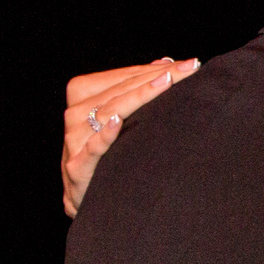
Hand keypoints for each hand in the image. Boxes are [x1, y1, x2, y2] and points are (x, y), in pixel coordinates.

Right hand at [62, 57, 201, 215]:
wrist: (90, 199)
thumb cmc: (110, 154)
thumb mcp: (123, 120)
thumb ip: (136, 91)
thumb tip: (163, 64)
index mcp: (83, 96)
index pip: (123, 77)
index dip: (155, 69)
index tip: (189, 64)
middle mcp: (76, 115)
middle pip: (120, 90)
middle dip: (156, 78)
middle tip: (189, 69)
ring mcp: (74, 140)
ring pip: (108, 111)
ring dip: (138, 96)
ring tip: (165, 82)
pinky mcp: (77, 167)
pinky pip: (91, 148)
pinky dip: (104, 136)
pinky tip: (117, 123)